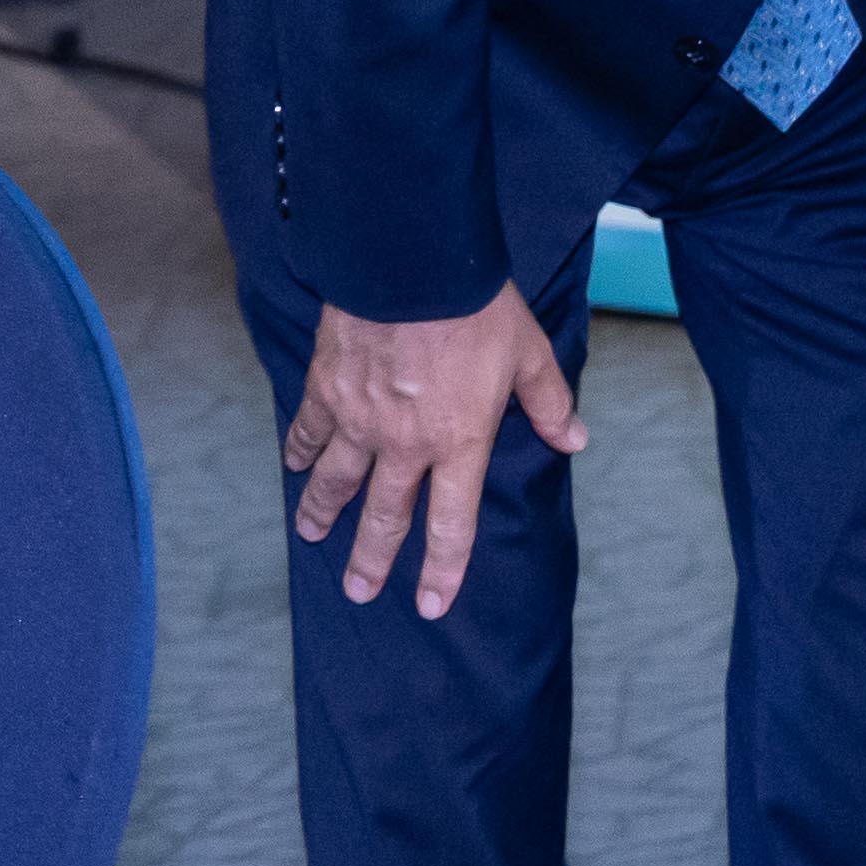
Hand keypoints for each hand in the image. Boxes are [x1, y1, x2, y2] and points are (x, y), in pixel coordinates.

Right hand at [287, 288, 586, 618]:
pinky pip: (308, 430)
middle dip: (371, 560)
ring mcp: (359, 418)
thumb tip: (573, 439)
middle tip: (358, 591)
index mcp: (458, 442)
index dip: (442, 570)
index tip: (431, 605)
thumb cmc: (476, 305)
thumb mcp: (528, 353)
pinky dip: (298, 450)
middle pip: (385, 517)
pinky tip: (292, 465)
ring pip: (336, 480)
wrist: (413, 261)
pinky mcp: (327, 387)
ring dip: (322, 512)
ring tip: (311, 535)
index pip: (451, 525)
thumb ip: (548, 402)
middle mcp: (405, 444)